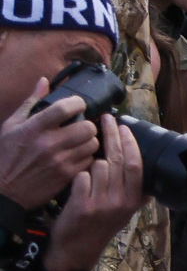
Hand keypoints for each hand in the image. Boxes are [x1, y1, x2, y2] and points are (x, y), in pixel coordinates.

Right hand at [0, 76, 100, 209]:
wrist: (5, 189)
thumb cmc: (7, 155)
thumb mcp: (12, 125)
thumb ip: (31, 102)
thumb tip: (44, 81)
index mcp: (33, 128)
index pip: (66, 108)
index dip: (78, 103)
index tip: (78, 105)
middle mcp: (48, 143)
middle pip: (87, 127)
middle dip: (87, 125)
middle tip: (81, 127)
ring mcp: (60, 161)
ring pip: (93, 144)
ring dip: (90, 141)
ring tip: (81, 142)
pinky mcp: (67, 175)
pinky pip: (90, 161)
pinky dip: (88, 157)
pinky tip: (78, 156)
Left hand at [43, 116, 142, 270]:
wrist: (77, 250)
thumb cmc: (99, 227)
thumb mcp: (124, 213)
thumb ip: (135, 195)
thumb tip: (150, 182)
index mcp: (133, 200)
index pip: (136, 164)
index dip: (130, 142)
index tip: (123, 126)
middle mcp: (121, 201)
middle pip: (119, 159)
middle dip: (112, 135)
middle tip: (105, 118)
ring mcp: (102, 204)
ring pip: (98, 166)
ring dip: (91, 160)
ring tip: (88, 162)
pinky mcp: (82, 206)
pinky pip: (81, 177)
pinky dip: (78, 175)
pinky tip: (77, 180)